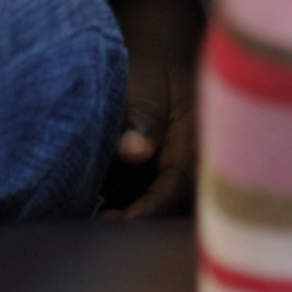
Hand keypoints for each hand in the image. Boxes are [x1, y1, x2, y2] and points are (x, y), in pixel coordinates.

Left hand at [107, 0, 202, 215]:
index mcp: (198, 139)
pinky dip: (122, 212)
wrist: (154, 64)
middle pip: (174, 207)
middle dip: (142, 223)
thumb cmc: (150, 70)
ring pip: (160, 209)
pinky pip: (142, 204)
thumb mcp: (145, 80)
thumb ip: (141, 113)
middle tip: (104, 227)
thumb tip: (132, 151)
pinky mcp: (154, 183)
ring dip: (131, 222)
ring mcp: (173, 175)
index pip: (180, 182)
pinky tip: (94, 216)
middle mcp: (192, 163)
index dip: (153, 206)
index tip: (123, 220)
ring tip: (95, 225)